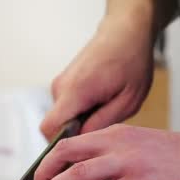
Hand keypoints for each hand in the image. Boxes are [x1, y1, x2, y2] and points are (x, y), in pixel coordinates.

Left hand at [29, 124, 179, 179]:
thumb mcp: (145, 146)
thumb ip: (119, 155)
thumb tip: (97, 174)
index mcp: (118, 132)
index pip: (71, 142)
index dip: (50, 161)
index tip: (41, 179)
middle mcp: (119, 143)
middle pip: (65, 153)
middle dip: (43, 175)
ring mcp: (129, 162)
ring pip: (76, 175)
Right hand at [40, 17, 154, 140]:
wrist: (125, 31)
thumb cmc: (131, 61)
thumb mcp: (128, 101)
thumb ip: (102, 124)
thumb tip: (81, 141)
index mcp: (76, 91)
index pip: (49, 128)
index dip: (60, 144)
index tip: (80, 149)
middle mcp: (61, 87)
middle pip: (56, 125)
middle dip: (76, 132)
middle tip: (104, 124)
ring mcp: (60, 84)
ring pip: (63, 117)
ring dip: (81, 120)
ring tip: (106, 107)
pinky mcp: (63, 83)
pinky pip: (66, 107)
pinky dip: (81, 110)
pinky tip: (101, 101)